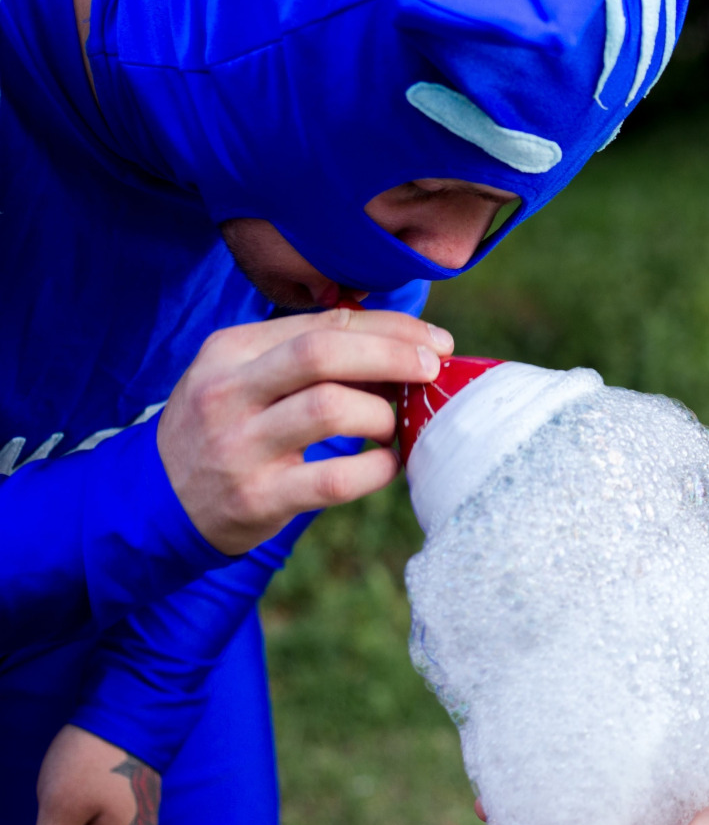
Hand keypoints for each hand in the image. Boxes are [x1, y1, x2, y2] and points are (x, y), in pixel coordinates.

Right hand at [157, 307, 452, 553]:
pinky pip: (336, 479)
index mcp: (231, 349)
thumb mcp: (245, 376)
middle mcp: (229, 391)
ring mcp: (239, 446)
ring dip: (382, 415)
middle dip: (393, 355)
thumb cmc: (226, 427)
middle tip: (432, 370)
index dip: (392, 327)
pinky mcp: (257, 497)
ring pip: (331, 409)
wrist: (156, 501)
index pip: (327, 323)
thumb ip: (308, 354)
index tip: (435, 341)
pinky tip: (387, 463)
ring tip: (393, 426)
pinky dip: (377, 469)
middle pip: (324, 353)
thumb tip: (401, 340)